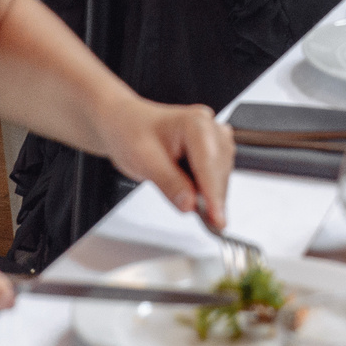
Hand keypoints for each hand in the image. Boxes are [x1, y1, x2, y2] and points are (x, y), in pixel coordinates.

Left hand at [95, 95, 235, 222]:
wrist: (124, 124)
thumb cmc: (130, 132)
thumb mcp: (143, 160)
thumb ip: (168, 183)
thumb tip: (189, 204)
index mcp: (194, 122)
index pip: (209, 161)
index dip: (213, 192)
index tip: (217, 218)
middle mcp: (207, 126)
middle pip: (219, 167)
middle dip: (215, 196)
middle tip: (211, 223)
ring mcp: (210, 137)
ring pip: (221, 171)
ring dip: (214, 194)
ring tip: (205, 215)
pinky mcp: (209, 149)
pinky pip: (216, 172)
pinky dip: (210, 189)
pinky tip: (204, 203)